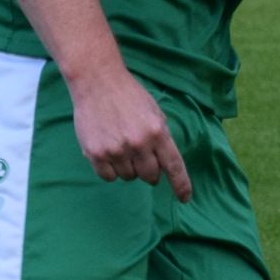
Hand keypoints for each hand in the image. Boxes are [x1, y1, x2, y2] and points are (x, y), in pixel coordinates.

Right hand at [69, 69, 191, 199]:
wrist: (97, 81)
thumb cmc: (128, 95)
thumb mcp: (154, 112)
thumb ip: (161, 137)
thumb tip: (163, 163)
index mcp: (157, 132)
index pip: (174, 166)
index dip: (181, 185)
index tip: (184, 198)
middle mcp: (139, 144)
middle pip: (150, 176)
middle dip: (149, 171)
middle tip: (140, 156)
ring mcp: (117, 150)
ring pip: (129, 177)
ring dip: (128, 167)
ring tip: (120, 146)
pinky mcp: (96, 154)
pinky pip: (108, 177)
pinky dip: (110, 170)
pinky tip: (109, 153)